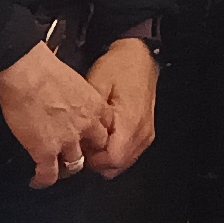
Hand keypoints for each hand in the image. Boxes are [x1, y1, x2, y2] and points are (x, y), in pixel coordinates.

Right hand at [0, 44, 111, 188]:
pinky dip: (43, 180)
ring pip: (75, 164)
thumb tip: (64, 98)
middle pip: (96, 148)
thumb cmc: (43, 68)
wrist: (27, 73)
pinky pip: (48, 174)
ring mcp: (67, 141)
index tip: (91, 136)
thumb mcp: (72, 79)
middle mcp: (86, 126)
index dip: (98, 133)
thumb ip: (74, 94)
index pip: (106, 126)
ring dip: (67, 168)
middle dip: (89, 153)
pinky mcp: (46, 151)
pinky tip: (37, 181)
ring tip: (57, 170)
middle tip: (78, 154)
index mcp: (94, 105)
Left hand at [83, 40, 159, 177]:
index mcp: (130, 121)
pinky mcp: (145, 133)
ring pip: (123, 163)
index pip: (112, 159)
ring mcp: (145, 134)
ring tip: (92, 139)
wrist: (139, 57)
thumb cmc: (119, 67)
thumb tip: (78, 138)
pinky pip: (129, 153)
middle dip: (97, 161)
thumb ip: (89, 116)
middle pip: (117, 166)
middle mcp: (141, 132)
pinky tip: (104, 137)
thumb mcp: (96, 86)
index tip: (80, 148)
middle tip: (83, 144)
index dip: (92, 159)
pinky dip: (115, 151)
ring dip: (106, 157)